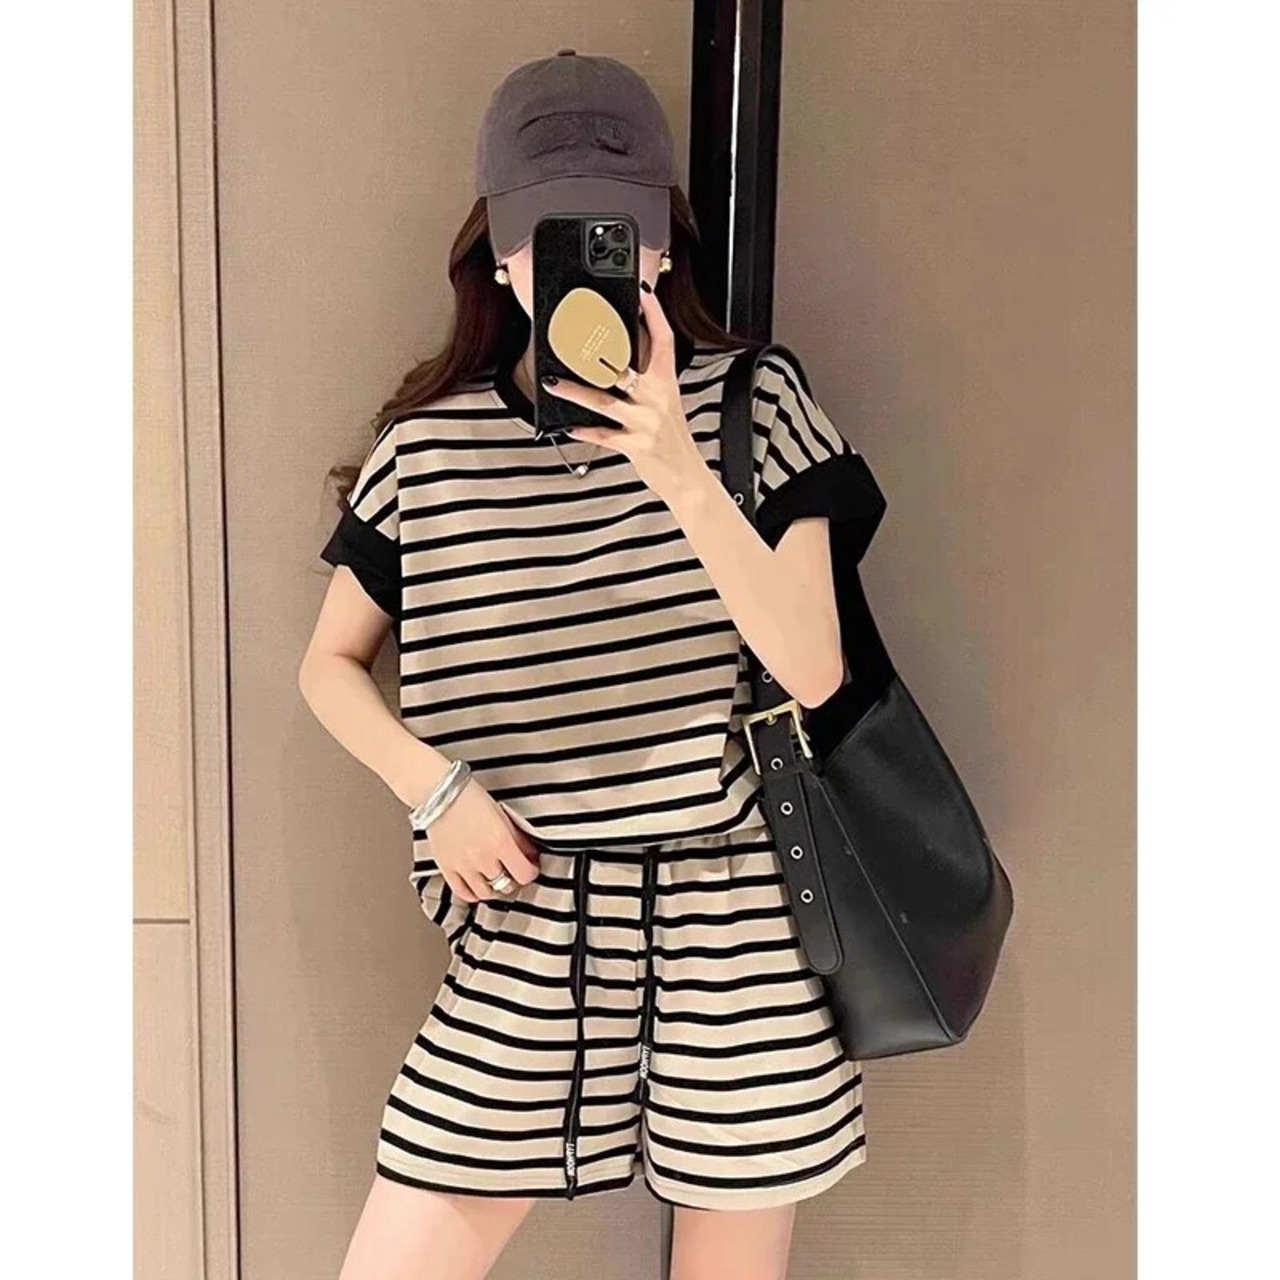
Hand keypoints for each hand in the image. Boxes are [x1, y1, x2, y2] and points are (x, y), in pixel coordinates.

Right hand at [425, 778, 540, 903]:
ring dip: (495, 889)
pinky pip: (463, 893)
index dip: (531, 872)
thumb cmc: (470, 798)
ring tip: (497, 879)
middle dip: (514, 880)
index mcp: (500, 842)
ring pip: (486, 893)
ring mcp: (463, 866)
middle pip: (506, 886)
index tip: (530, 868)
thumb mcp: (502, 815)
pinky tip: (478, 887)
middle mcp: (483, 858)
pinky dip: (473, 894)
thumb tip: (530, 855)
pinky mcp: (446, 868)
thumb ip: (518, 838)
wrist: (440, 793)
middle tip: (514, 872)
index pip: (524, 874)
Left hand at [541, 285, 708, 502]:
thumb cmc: (671, 438)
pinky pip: (603, 435)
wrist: (686, 476)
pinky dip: (584, 430)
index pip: (663, 341)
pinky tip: (568, 425)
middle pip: (624, 367)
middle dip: (597, 352)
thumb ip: (646, 380)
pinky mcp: (636, 445)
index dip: (654, 314)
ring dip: (574, 391)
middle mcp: (658, 398)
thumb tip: (618, 358)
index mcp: (667, 383)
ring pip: (604, 400)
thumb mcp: (666, 403)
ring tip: (552, 382)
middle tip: (572, 335)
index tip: (641, 293)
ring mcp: (646, 422)